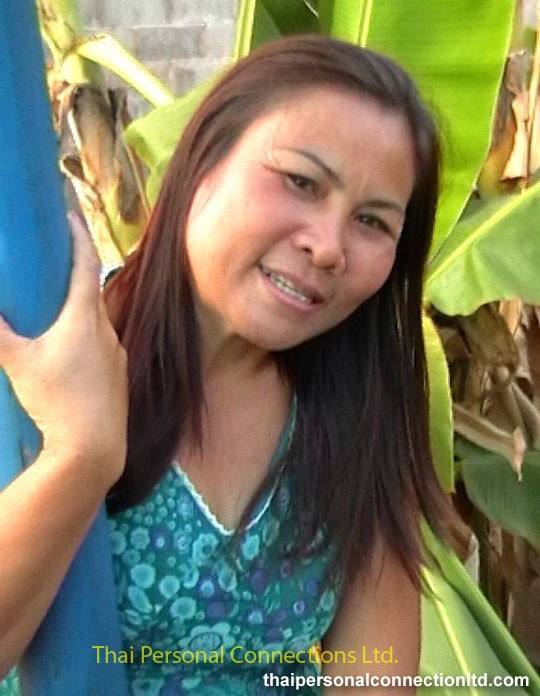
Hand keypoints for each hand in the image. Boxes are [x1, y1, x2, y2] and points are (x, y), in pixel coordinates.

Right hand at [0, 213, 127, 487]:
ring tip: (53, 315)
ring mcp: (116, 355)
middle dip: (71, 274)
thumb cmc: (57, 400)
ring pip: (95, 322)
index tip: (69, 211)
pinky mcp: (118, 377)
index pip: (85, 262)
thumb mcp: (17, 363)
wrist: (94, 447)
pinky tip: (69, 356)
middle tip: (50, 263)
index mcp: (85, 317)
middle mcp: (107, 330)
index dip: (77, 233)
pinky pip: (101, 347)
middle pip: (90, 291)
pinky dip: (85, 340)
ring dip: (76, 312)